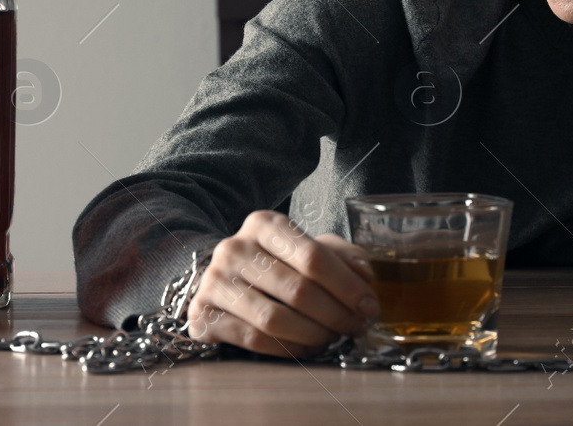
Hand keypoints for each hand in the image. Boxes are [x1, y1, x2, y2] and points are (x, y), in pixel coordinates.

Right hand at [186, 210, 377, 357]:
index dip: (348, 286)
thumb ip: (342, 257)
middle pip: (298, 290)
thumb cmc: (276, 263)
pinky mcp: (202, 313)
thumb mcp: (309, 249)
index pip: (313, 256)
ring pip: (275, 318)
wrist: (224, 278)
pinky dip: (288, 349)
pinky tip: (307, 348)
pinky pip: (253, 339)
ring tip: (332, 338)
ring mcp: (215, 281)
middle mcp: (234, 247)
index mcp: (264, 224)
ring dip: (314, 335)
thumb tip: (365, 275)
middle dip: (336, 315)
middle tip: (356, 328)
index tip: (370, 306)